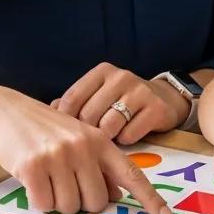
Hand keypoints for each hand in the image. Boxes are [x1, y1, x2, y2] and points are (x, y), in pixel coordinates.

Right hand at [0, 87, 171, 213]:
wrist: (5, 111)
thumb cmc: (44, 129)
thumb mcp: (77, 138)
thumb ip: (97, 165)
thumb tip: (113, 196)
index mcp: (100, 141)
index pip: (131, 174)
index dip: (149, 198)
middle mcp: (84, 147)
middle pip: (96, 203)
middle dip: (80, 202)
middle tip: (63, 182)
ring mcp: (59, 156)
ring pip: (69, 207)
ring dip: (56, 201)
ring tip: (47, 176)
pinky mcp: (34, 166)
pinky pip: (44, 204)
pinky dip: (38, 198)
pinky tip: (32, 177)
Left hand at [52, 63, 188, 143]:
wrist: (164, 99)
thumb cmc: (122, 101)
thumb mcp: (98, 96)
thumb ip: (75, 103)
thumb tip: (49, 112)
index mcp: (102, 72)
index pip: (72, 98)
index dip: (65, 121)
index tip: (65, 136)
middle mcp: (120, 77)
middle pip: (89, 115)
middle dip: (87, 134)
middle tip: (89, 142)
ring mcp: (140, 91)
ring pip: (109, 126)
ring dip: (107, 138)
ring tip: (109, 138)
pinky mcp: (156, 108)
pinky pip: (129, 134)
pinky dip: (125, 141)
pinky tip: (127, 136)